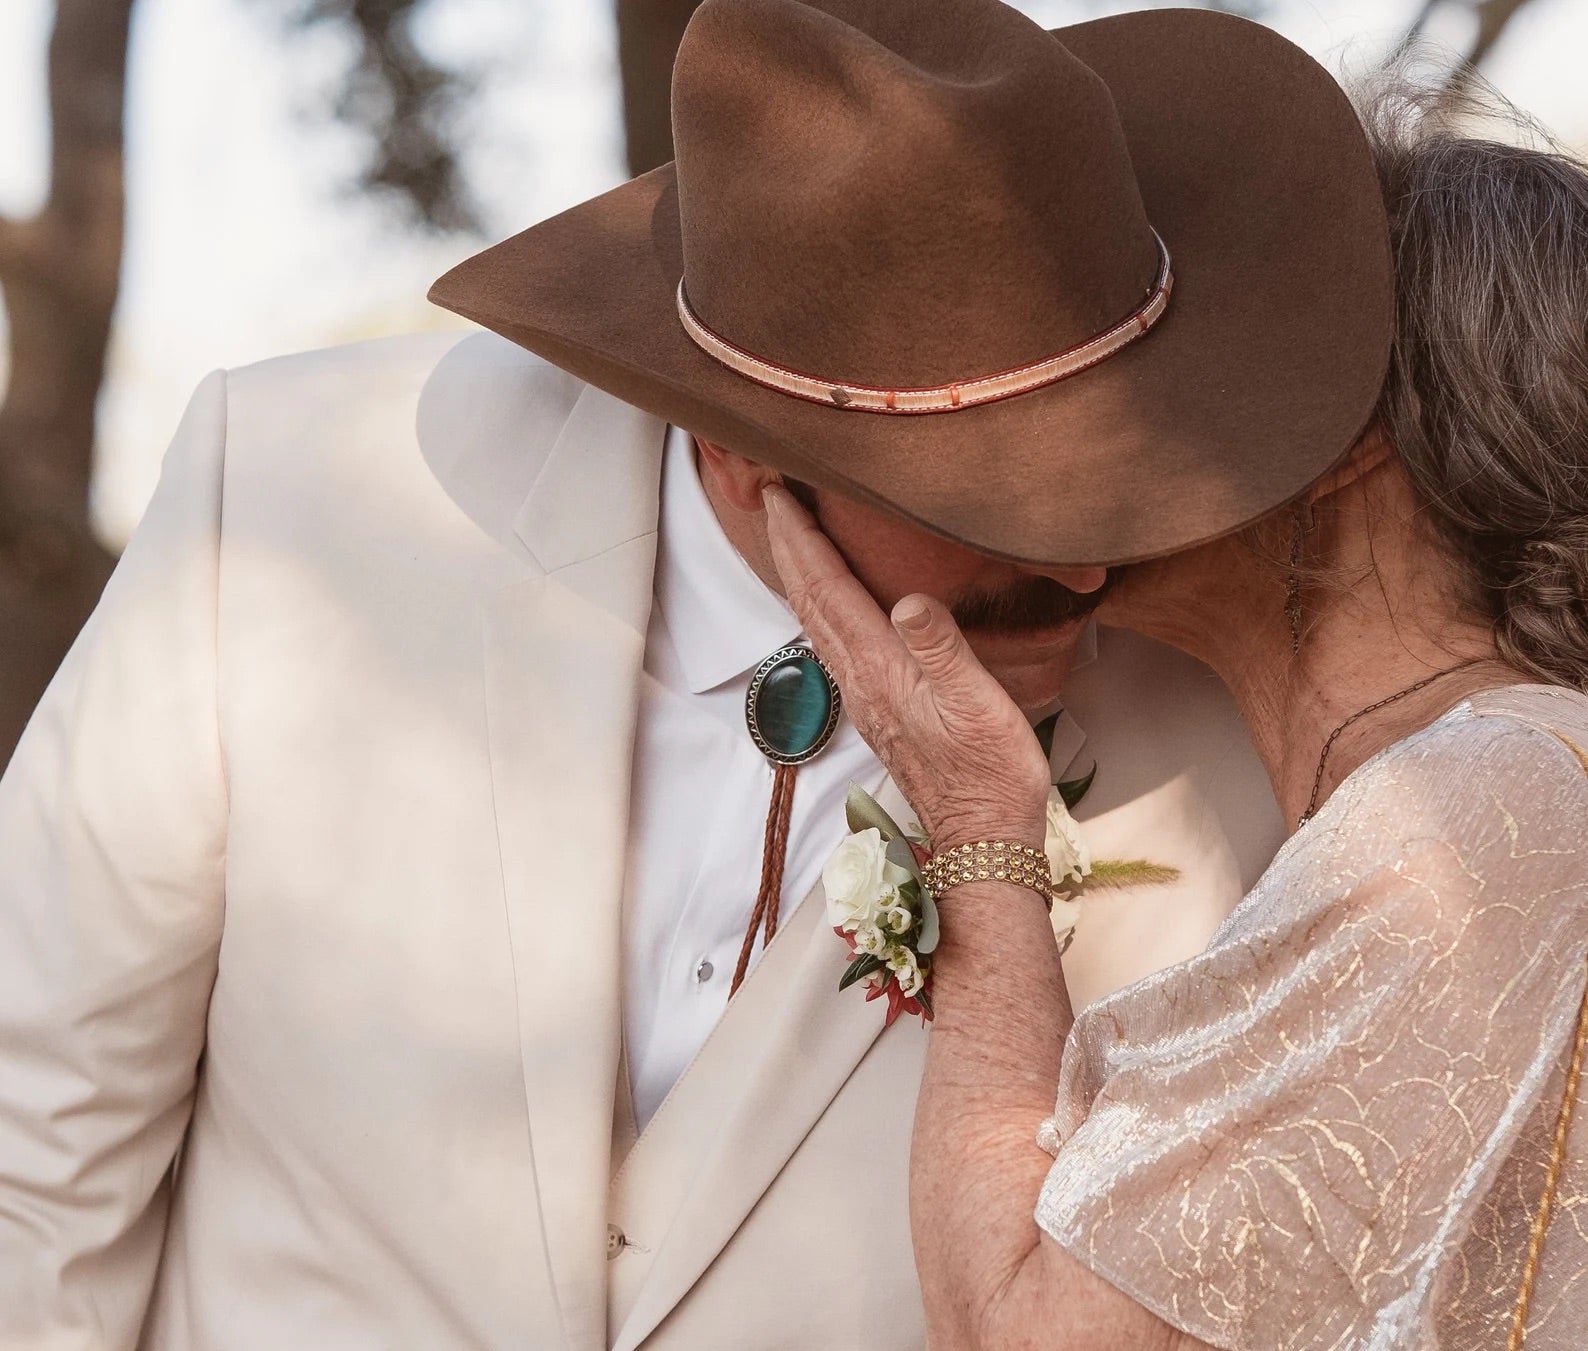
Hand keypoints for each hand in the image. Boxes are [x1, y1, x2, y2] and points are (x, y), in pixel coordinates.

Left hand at [762, 484, 1049, 850]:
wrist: (982, 837)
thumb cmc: (990, 774)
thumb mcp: (978, 705)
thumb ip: (943, 650)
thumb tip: (908, 601)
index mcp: (880, 670)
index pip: (828, 590)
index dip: (803, 539)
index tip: (780, 494)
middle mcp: (860, 681)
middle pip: (809, 601)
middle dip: (789, 546)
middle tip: (772, 496)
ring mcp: (864, 697)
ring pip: (816, 622)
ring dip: (801, 574)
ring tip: (794, 536)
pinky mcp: (876, 709)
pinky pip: (833, 643)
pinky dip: (820, 606)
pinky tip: (828, 602)